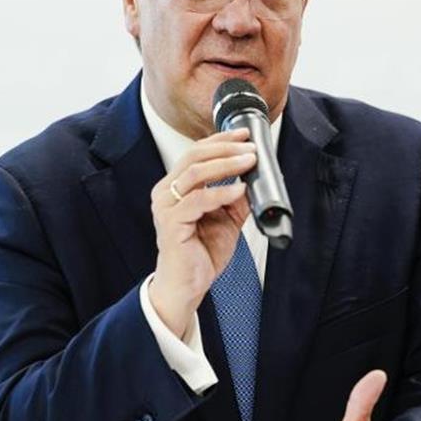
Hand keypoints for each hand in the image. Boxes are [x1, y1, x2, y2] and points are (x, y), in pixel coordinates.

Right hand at [148, 127, 256, 336]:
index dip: (221, 140)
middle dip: (226, 147)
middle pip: (194, 156)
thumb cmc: (200, 253)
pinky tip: (239, 190)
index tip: (245, 135)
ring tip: (248, 162)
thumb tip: (255, 179)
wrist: (187, 285)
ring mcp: (166, 206)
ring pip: (194, 173)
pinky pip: (198, 200)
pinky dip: (221, 192)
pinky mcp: (171, 223)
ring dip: (226, 164)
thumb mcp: (227, 219)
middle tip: (250, 147)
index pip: (196, 153)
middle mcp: (166, 192)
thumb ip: (237, 198)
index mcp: (175, 187)